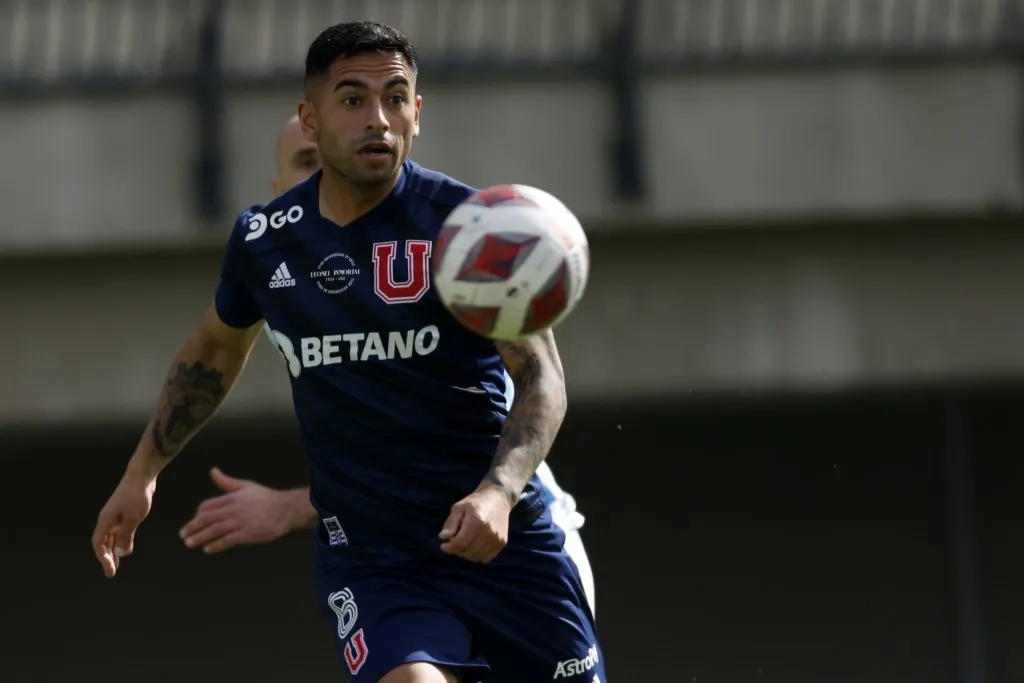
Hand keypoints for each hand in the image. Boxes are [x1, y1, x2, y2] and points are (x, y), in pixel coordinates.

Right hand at [91, 469, 156, 577]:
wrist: (142, 476)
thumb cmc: (137, 496)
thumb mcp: (133, 518)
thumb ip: (126, 536)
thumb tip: (120, 553)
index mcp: (105, 520)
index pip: (98, 544)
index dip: (102, 558)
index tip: (110, 570)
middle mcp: (107, 519)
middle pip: (103, 542)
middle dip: (106, 558)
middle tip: (111, 573)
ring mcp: (116, 516)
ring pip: (111, 537)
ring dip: (114, 550)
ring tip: (117, 564)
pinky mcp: (124, 513)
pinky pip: (120, 531)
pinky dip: (121, 541)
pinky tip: (127, 550)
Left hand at [179, 468, 300, 553]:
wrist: (286, 509)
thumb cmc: (266, 498)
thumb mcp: (246, 485)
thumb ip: (227, 481)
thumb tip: (212, 471)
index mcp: (232, 497)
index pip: (207, 506)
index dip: (197, 514)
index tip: (193, 521)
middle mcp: (233, 509)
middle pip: (206, 519)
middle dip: (192, 527)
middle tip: (183, 536)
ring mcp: (240, 522)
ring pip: (214, 530)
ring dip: (200, 537)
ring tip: (190, 543)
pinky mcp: (247, 534)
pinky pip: (227, 540)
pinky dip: (216, 545)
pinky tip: (208, 549)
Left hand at [438, 484, 513, 562]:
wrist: (498, 498)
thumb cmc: (475, 502)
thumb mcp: (459, 507)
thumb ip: (451, 523)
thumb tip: (443, 537)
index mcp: (476, 521)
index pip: (460, 543)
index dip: (449, 548)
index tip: (443, 546)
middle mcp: (489, 531)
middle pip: (467, 552)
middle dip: (457, 550)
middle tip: (454, 541)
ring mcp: (497, 538)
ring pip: (476, 557)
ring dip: (466, 553)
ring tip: (464, 542)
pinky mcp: (502, 542)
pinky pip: (486, 558)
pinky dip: (477, 555)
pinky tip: (474, 545)